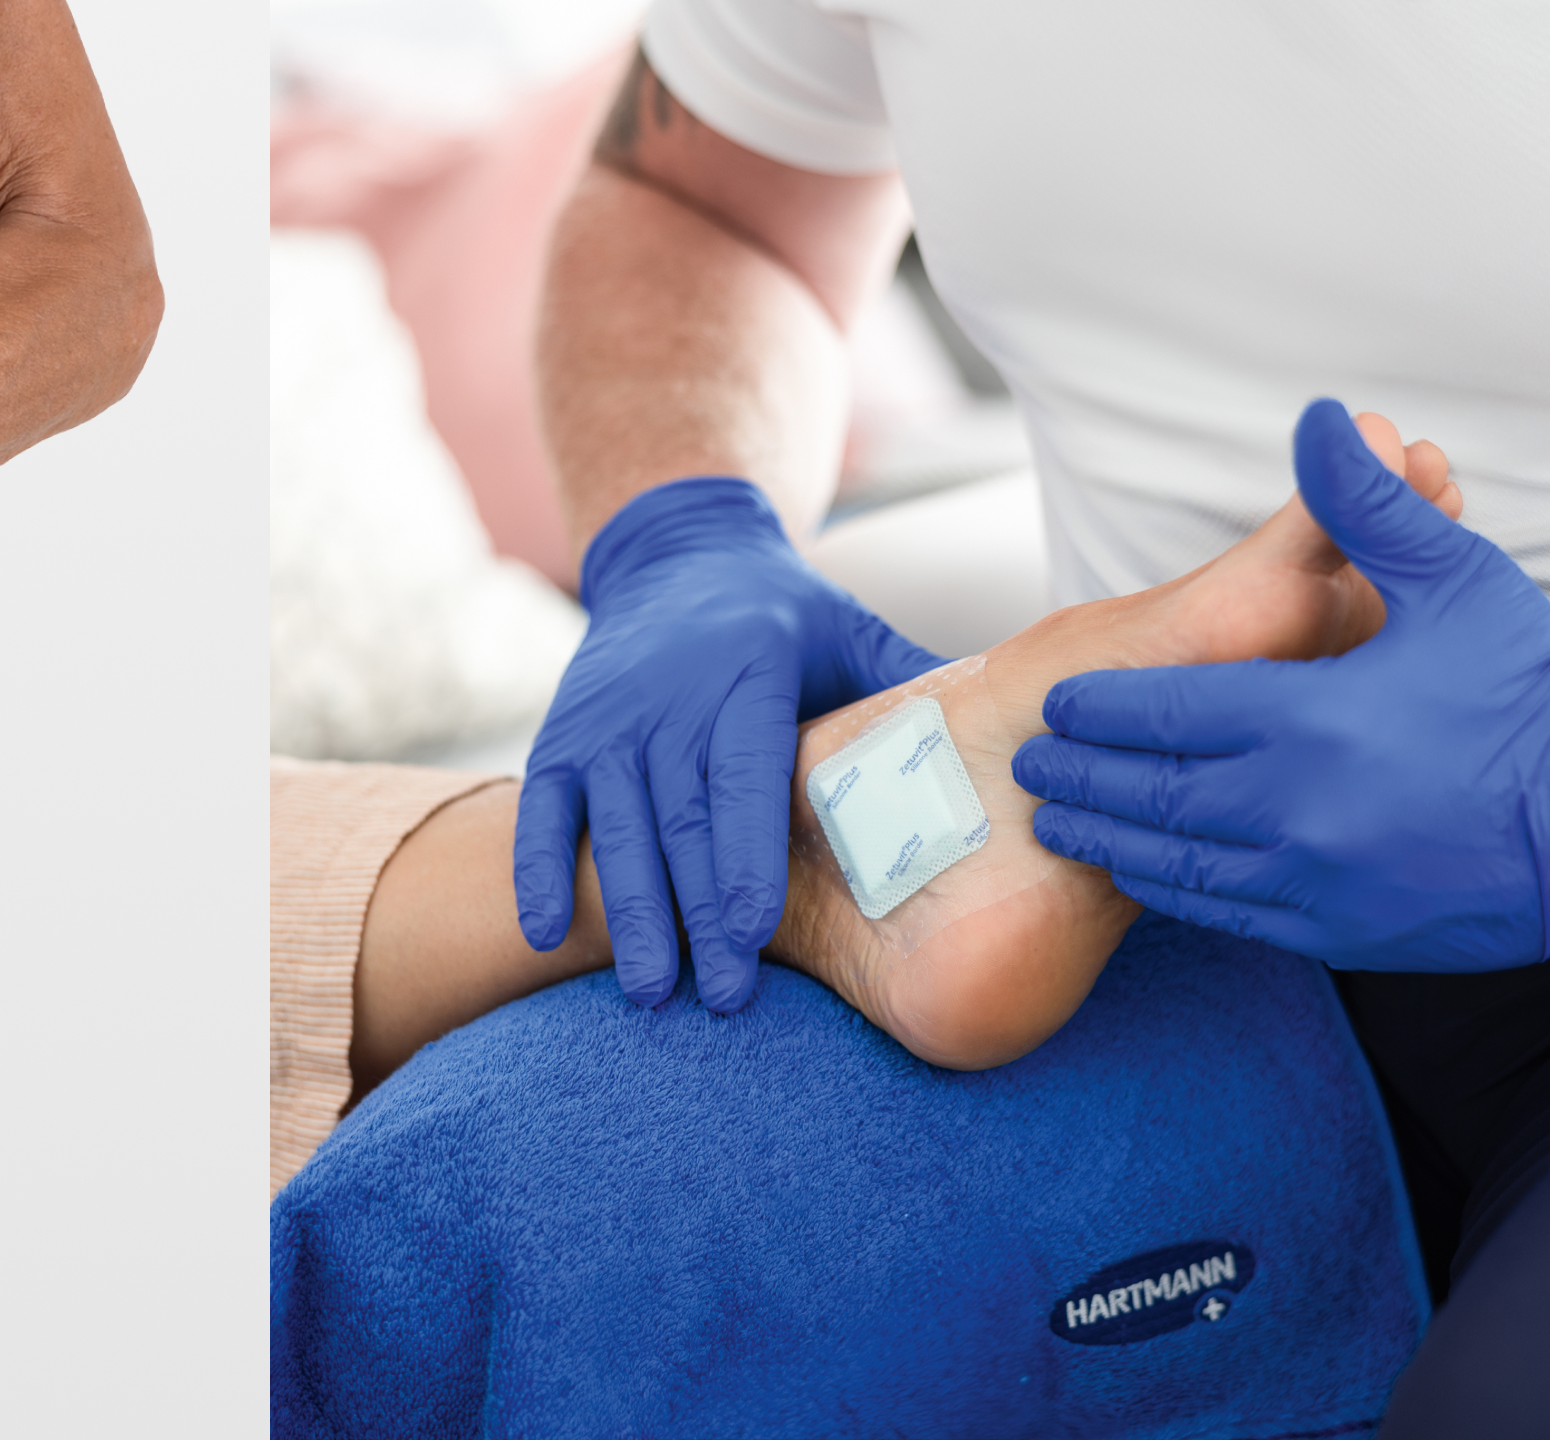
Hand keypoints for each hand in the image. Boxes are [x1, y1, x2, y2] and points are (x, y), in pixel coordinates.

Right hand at [516, 478, 946, 1010]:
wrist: (676, 555)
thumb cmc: (786, 615)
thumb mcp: (853, 631)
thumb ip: (917, 690)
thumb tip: (1026, 738)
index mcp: (748, 669)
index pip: (744, 773)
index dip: (746, 854)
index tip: (755, 930)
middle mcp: (669, 693)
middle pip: (679, 817)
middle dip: (697, 913)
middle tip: (723, 997)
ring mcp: (606, 716)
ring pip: (614, 825)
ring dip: (630, 912)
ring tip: (652, 993)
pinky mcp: (561, 734)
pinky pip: (542, 811)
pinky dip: (542, 873)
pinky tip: (547, 936)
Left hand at [1014, 398, 1549, 970]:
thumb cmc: (1541, 700)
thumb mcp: (1459, 584)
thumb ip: (1368, 508)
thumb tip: (1323, 419)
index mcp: (1307, 718)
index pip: (1162, 712)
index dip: (1100, 707)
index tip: (1058, 702)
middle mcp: (1292, 806)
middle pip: (1148, 791)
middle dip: (1081, 776)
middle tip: (1032, 765)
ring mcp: (1311, 878)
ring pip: (1172, 862)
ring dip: (1107, 839)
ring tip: (1061, 821)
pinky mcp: (1337, 931)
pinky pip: (1225, 912)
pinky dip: (1172, 890)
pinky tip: (1146, 872)